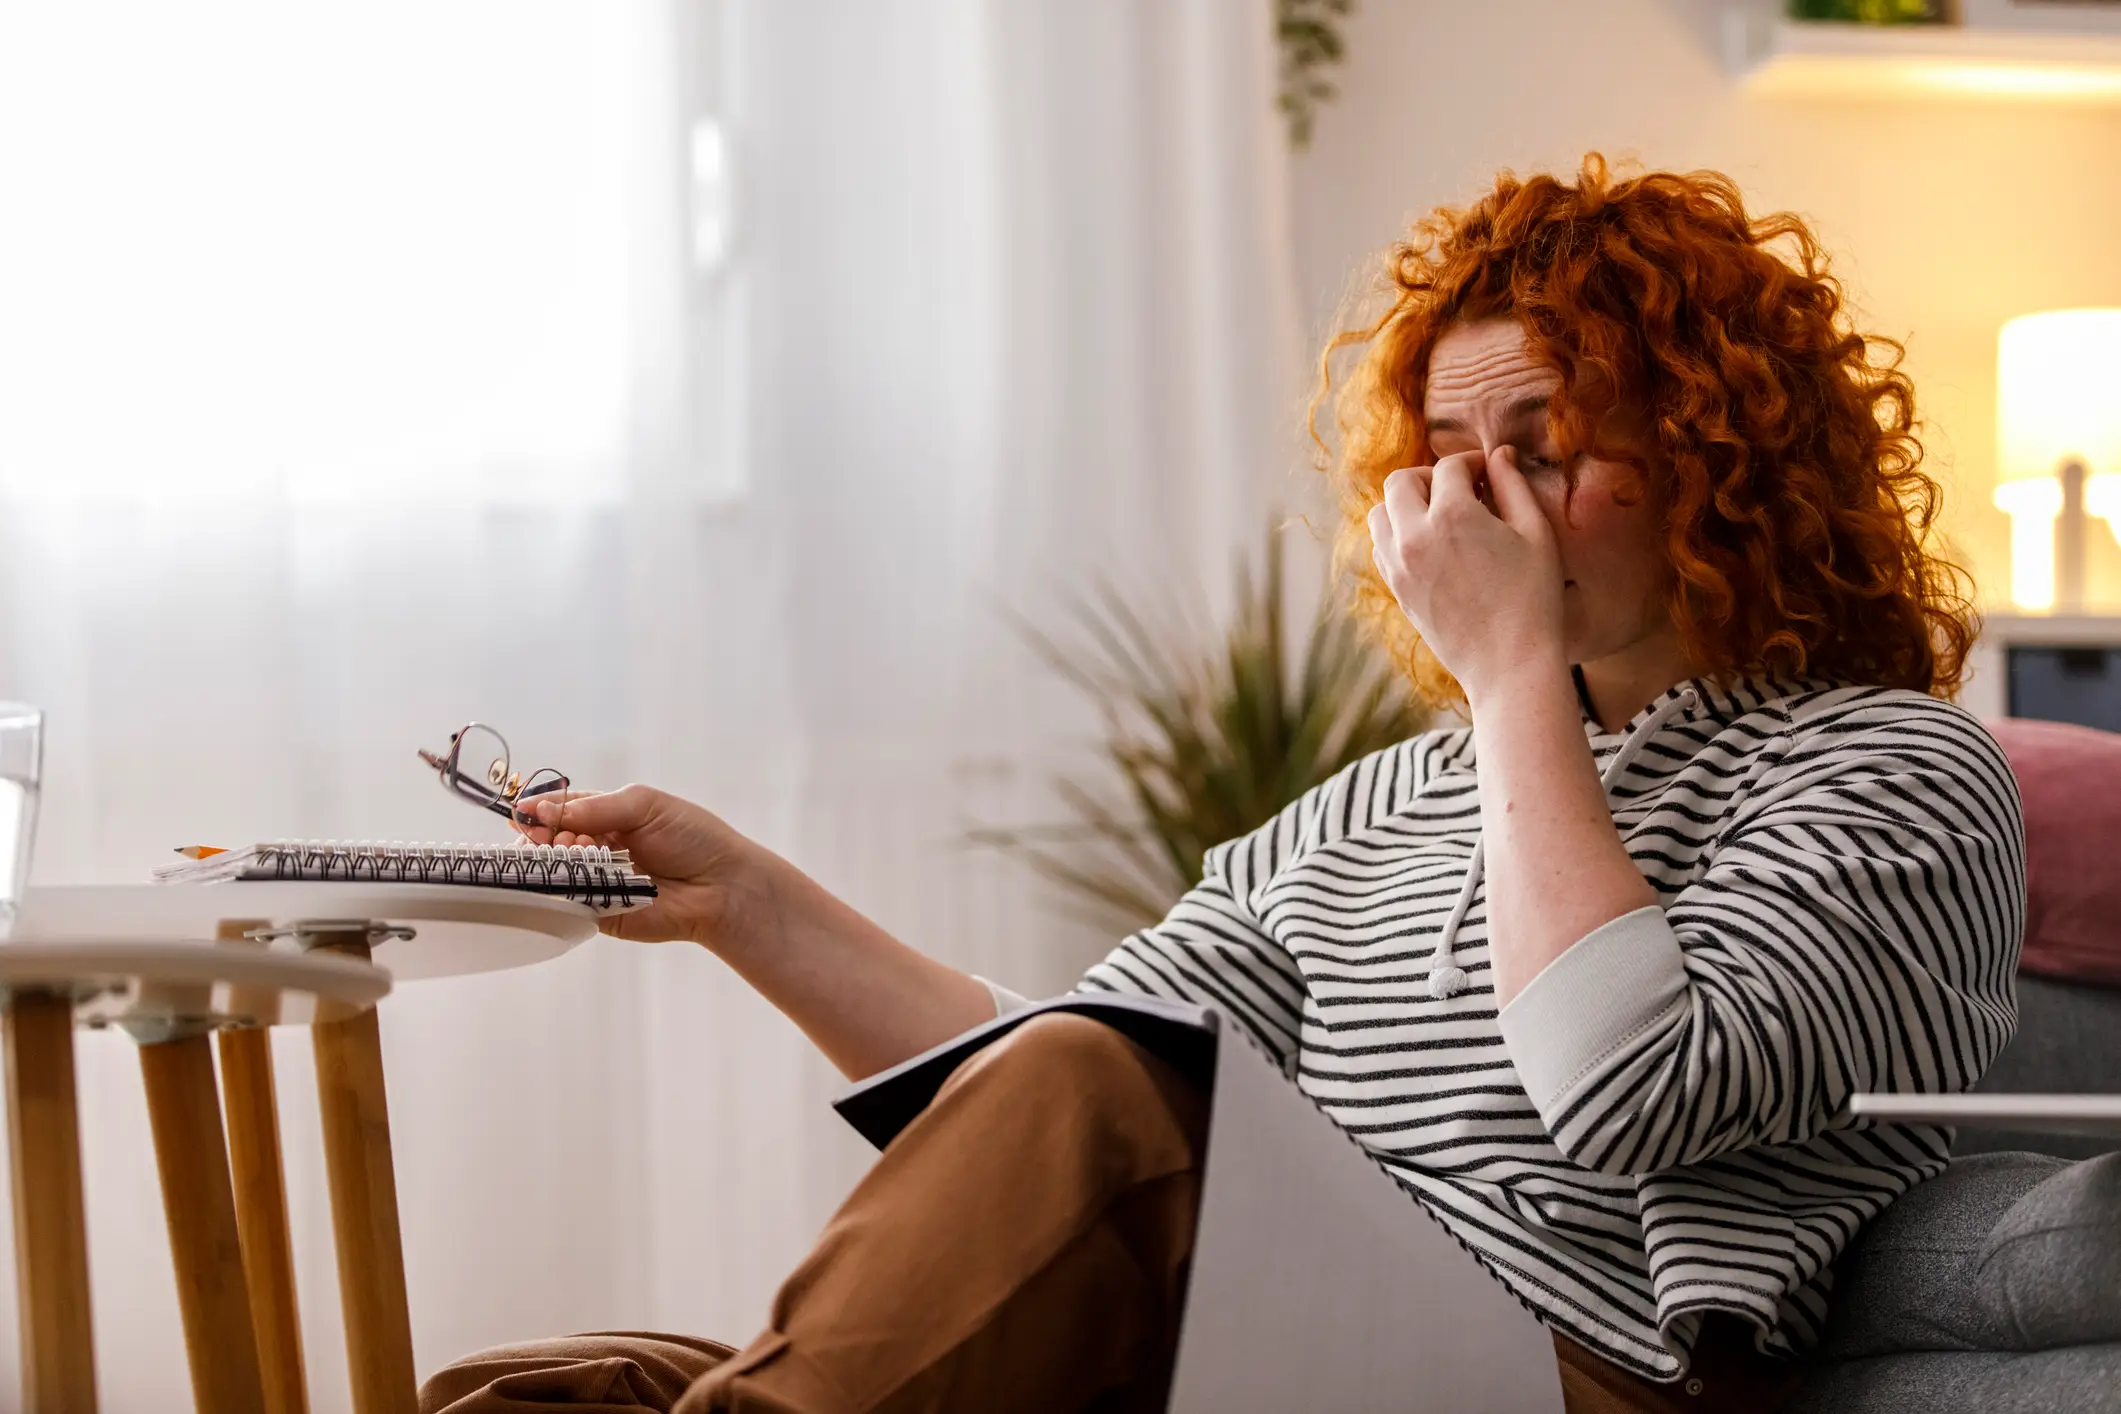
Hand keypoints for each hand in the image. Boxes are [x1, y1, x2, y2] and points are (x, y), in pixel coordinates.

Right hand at [516, 785, 776, 948]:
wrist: (724, 885)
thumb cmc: (693, 838)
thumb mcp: (645, 806)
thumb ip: (597, 807)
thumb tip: (545, 810)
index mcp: (607, 818)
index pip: (562, 810)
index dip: (543, 811)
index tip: (525, 812)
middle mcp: (597, 849)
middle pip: (550, 842)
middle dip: (542, 836)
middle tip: (546, 834)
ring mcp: (596, 883)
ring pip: (555, 872)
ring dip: (551, 861)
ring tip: (565, 850)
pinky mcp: (600, 914)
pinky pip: (569, 903)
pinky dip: (561, 890)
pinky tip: (567, 877)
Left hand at [1367, 445, 1565, 702]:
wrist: (1508, 665)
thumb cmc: (1533, 598)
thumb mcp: (1535, 533)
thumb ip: (1513, 486)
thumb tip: (1500, 454)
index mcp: (1451, 515)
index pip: (1449, 467)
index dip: (1472, 462)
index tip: (1489, 473)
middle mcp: (1413, 536)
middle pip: (1398, 481)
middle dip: (1428, 476)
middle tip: (1460, 490)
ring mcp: (1398, 566)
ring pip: (1380, 514)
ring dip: (1405, 505)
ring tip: (1440, 517)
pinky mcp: (1396, 591)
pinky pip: (1381, 548)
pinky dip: (1398, 536)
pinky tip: (1431, 547)